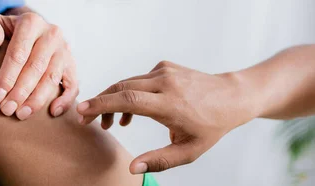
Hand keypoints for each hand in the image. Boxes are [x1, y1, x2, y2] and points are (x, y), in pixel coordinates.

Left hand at [0, 11, 77, 119]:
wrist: (29, 31)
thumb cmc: (6, 31)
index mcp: (31, 22)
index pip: (18, 53)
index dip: (7, 77)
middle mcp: (51, 34)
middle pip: (36, 67)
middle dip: (20, 92)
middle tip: (7, 110)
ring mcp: (64, 50)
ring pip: (52, 78)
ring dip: (37, 99)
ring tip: (21, 114)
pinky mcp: (72, 65)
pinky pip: (73, 85)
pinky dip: (65, 100)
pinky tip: (53, 112)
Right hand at [76, 61, 259, 173]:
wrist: (232, 97)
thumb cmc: (211, 126)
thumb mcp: (189, 151)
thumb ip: (160, 161)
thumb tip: (132, 168)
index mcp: (171, 104)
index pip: (128, 100)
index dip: (102, 105)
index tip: (82, 111)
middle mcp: (166, 83)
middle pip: (121, 89)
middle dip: (99, 103)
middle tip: (85, 120)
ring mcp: (164, 71)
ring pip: (127, 83)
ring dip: (112, 101)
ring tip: (109, 124)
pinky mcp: (164, 66)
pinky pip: (138, 80)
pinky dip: (128, 94)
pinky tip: (130, 112)